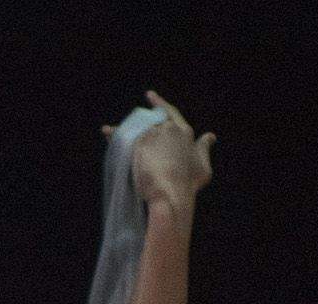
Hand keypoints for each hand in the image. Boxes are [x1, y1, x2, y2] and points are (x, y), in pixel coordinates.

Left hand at [108, 93, 214, 208]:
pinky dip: (114, 133)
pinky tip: (107, 131)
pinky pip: (122, 136)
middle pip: (152, 117)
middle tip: (140, 102)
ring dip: (127, 126)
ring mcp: (150, 136)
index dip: (161, 104)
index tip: (152, 97)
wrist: (170, 193)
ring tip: (117, 126)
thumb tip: (211, 136)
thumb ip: (204, 148)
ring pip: (136, 126)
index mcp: (183, 131)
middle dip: (145, 110)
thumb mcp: (203, 166)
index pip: (171, 112)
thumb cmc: (189, 185)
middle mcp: (166, 129)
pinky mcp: (135, 146)